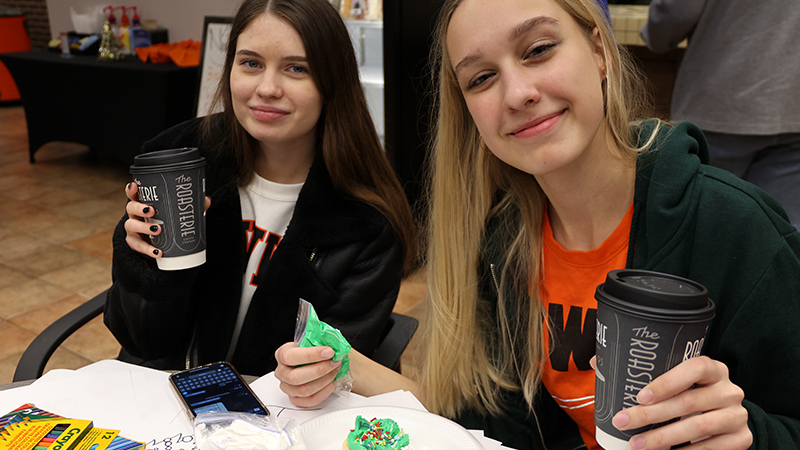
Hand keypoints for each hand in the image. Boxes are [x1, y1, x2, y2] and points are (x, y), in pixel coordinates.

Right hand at [123, 182, 210, 257]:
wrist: (160, 244)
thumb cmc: (166, 222)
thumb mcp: (176, 214)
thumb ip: (190, 206)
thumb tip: (206, 200)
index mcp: (143, 204)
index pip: (133, 194)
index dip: (131, 189)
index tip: (135, 186)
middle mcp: (135, 215)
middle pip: (131, 208)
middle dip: (139, 208)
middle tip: (152, 211)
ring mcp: (133, 229)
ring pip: (131, 226)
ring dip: (143, 228)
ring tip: (158, 230)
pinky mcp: (135, 244)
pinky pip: (138, 246)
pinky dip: (148, 249)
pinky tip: (158, 251)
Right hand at [274, 342, 340, 407]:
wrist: (313, 361)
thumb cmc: (313, 351)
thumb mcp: (314, 340)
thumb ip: (321, 340)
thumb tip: (335, 344)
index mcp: (282, 354)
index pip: (290, 357)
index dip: (311, 355)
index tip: (329, 352)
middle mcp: (282, 372)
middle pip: (296, 377)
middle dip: (320, 370)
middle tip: (334, 362)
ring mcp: (287, 387)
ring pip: (303, 390)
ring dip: (324, 380)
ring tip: (334, 371)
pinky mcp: (295, 398)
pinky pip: (309, 400)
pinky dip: (324, 392)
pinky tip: (331, 382)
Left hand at [611, 356, 751, 449]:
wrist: (725, 416)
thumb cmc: (689, 393)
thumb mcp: (672, 380)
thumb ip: (640, 371)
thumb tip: (596, 362)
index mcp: (713, 368)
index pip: (695, 368)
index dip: (667, 381)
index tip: (639, 396)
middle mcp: (729, 389)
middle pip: (688, 402)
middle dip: (651, 415)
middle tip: (622, 421)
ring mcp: (737, 415)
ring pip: (697, 428)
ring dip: (662, 438)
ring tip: (636, 444)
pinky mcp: (741, 439)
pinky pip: (710, 449)